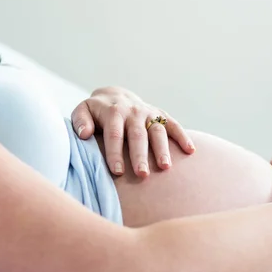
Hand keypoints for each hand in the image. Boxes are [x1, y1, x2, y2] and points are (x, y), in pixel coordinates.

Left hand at [71, 86, 194, 177]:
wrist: (115, 96)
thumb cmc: (96, 113)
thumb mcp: (83, 111)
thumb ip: (80, 121)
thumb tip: (84, 134)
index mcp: (113, 112)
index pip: (114, 134)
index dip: (115, 153)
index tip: (117, 171)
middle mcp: (133, 111)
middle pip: (138, 135)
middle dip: (140, 155)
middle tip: (142, 175)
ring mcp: (149, 113)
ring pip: (157, 131)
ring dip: (162, 149)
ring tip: (165, 167)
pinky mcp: (161, 115)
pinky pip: (174, 125)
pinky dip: (183, 137)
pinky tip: (190, 151)